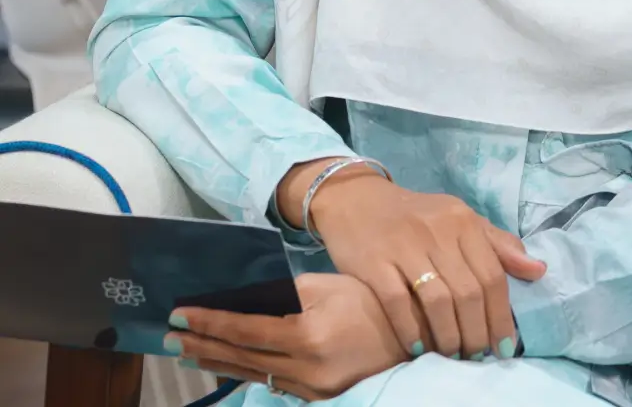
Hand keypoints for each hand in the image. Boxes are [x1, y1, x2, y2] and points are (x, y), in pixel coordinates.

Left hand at [167, 273, 411, 400]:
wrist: (410, 341)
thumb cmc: (372, 303)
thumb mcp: (332, 286)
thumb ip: (289, 292)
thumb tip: (247, 297)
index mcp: (308, 333)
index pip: (245, 328)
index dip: (210, 320)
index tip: (180, 313)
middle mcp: (303, 367)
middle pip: (240, 356)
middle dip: (202, 343)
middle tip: (170, 335)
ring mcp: (308, 389)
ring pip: (251, 374)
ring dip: (216, 361)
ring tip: (187, 351)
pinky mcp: (314, 399)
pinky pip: (271, 383)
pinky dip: (245, 372)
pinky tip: (229, 365)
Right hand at [277, 161, 544, 361]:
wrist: (357, 199)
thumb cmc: (415, 216)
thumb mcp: (458, 219)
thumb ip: (497, 244)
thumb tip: (539, 270)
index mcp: (462, 220)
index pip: (492, 275)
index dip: (502, 315)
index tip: (505, 345)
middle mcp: (437, 230)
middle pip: (469, 292)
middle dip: (477, 333)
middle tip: (477, 356)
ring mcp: (404, 244)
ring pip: (438, 300)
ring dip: (449, 337)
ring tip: (452, 355)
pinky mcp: (373, 261)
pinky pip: (397, 303)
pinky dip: (411, 330)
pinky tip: (418, 347)